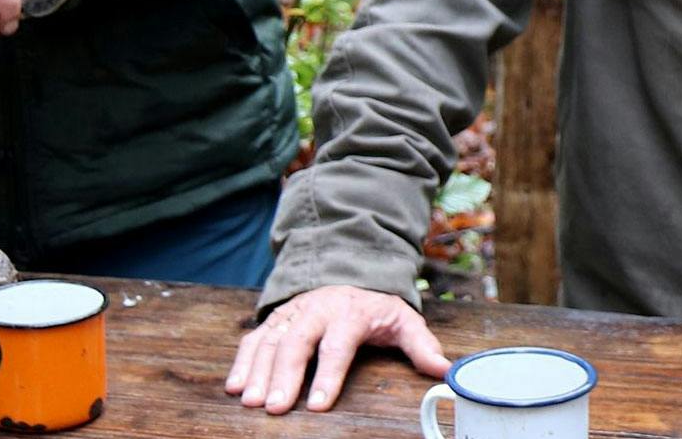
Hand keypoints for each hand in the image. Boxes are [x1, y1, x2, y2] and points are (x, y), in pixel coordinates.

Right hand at [226, 285, 450, 415]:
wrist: (350, 273)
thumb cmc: (376, 307)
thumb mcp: (404, 321)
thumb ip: (421, 346)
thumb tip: (446, 370)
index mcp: (351, 313)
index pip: (338, 345)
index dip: (328, 375)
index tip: (318, 404)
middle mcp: (318, 310)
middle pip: (297, 341)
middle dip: (285, 375)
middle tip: (276, 408)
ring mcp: (293, 313)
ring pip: (271, 340)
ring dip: (258, 372)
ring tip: (251, 402)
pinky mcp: (276, 319)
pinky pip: (255, 338)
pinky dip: (242, 361)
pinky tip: (235, 387)